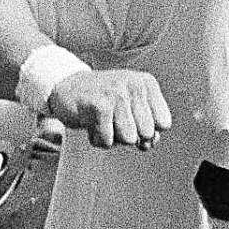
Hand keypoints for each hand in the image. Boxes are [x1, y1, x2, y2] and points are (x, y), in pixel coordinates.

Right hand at [46, 68, 171, 149]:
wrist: (64, 86)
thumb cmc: (99, 100)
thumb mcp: (128, 107)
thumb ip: (145, 126)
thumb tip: (148, 145)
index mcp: (146, 83)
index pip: (163, 123)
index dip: (148, 130)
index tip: (131, 122)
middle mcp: (135, 85)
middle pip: (146, 133)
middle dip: (129, 134)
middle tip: (113, 121)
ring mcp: (117, 94)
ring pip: (128, 139)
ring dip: (112, 138)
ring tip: (102, 123)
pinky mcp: (99, 105)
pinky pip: (107, 141)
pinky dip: (97, 139)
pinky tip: (90, 124)